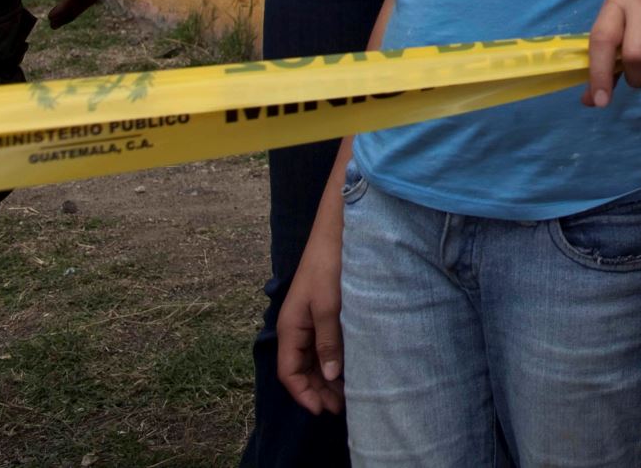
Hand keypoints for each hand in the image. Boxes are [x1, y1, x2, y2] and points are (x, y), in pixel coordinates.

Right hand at [276, 204, 345, 414]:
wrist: (339, 229)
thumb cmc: (330, 265)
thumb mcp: (329, 306)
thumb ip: (328, 341)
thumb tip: (331, 376)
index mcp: (290, 327)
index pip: (289, 373)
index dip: (304, 395)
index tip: (323, 410)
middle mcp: (297, 327)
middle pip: (301, 369)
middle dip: (318, 391)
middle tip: (342, 408)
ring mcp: (310, 319)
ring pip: (314, 359)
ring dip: (327, 378)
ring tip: (348, 394)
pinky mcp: (325, 311)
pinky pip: (325, 344)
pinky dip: (334, 360)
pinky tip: (351, 368)